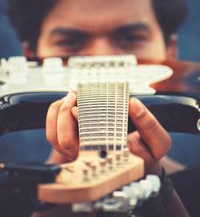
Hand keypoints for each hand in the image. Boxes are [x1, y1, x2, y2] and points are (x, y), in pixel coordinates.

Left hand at [46, 92, 170, 174]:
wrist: (137, 167)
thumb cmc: (145, 154)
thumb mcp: (158, 143)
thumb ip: (149, 124)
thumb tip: (132, 103)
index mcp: (112, 158)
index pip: (89, 143)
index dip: (81, 122)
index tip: (80, 106)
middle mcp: (92, 160)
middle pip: (65, 141)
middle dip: (65, 113)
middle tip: (75, 94)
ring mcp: (80, 156)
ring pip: (56, 138)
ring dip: (59, 113)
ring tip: (71, 96)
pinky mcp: (72, 150)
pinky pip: (54, 136)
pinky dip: (55, 116)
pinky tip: (66, 103)